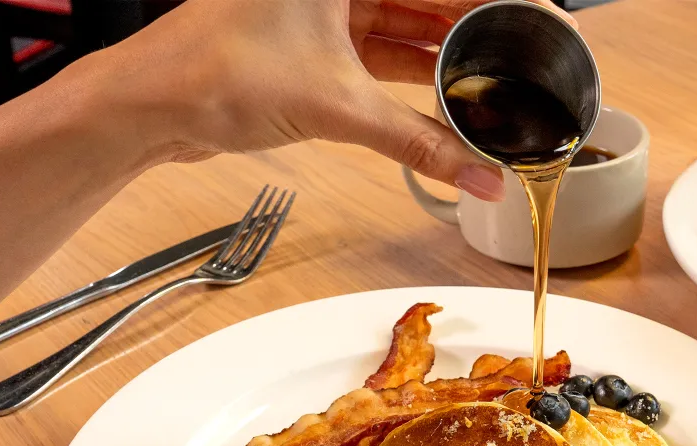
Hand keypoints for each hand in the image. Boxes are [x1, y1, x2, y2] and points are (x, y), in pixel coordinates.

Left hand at [99, 0, 576, 200]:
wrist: (154, 105)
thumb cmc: (215, 72)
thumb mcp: (336, 105)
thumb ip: (418, 144)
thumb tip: (477, 176)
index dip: (496, 1)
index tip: (542, 17)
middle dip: (476, 31)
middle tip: (525, 60)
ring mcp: (325, 9)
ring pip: (405, 27)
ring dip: (446, 59)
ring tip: (495, 86)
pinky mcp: (316, 44)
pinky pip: (380, 55)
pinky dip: (411, 80)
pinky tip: (448, 99)